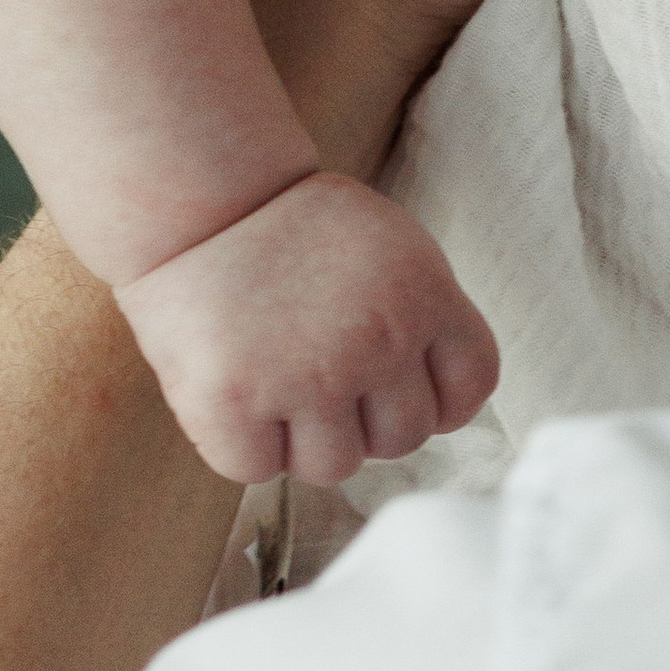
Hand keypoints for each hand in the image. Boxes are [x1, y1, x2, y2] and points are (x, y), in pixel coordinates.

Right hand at [115, 175, 501, 486]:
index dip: (437, 401)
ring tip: (275, 380)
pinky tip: (235, 391)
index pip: (470, 389)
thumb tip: (440, 404)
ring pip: (334, 467)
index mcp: (423, 296)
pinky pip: (257, 470)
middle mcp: (376, 341)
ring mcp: (306, 377)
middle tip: (320, 377)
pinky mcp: (234, 403)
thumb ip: (422, 317)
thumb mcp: (390, 248)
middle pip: (403, 440)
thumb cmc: (292, 228)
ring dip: (304, 440)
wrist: (199, 200)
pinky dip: (243, 444)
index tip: (398, 390)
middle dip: (365, 421)